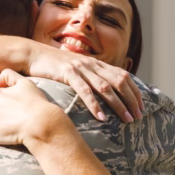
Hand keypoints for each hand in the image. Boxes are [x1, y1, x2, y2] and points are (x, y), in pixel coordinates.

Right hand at [25, 44, 143, 122]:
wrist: (33, 54)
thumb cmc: (54, 66)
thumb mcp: (77, 70)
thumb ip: (90, 77)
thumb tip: (103, 92)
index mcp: (97, 63)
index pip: (124, 76)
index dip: (135, 91)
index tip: (141, 107)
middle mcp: (92, 64)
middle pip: (120, 82)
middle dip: (132, 100)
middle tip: (139, 117)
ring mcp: (81, 68)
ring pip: (106, 87)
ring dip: (119, 105)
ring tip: (127, 119)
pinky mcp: (68, 73)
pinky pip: (85, 91)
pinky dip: (95, 105)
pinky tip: (102, 117)